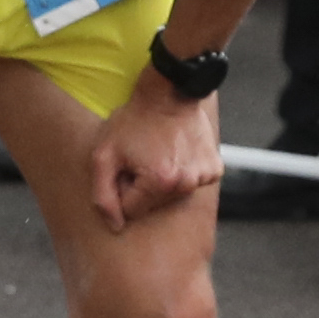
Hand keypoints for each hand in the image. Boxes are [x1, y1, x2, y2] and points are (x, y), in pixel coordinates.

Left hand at [84, 78, 223, 230]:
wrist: (168, 92)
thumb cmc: (133, 121)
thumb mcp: (104, 155)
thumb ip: (103, 195)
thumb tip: (115, 226)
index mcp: (159, 184)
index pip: (131, 210)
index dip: (123, 187)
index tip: (126, 165)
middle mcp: (185, 184)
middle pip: (153, 206)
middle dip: (143, 186)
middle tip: (142, 156)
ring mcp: (203, 176)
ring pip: (172, 196)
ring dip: (163, 179)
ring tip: (159, 151)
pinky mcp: (215, 169)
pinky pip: (192, 182)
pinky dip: (183, 172)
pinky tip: (177, 151)